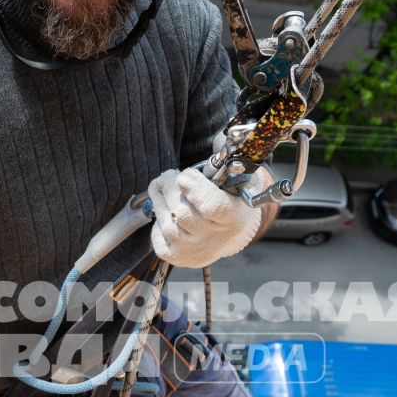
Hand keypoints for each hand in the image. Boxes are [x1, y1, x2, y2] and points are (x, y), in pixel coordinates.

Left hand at [146, 167, 262, 268]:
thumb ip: (230, 161)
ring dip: (160, 199)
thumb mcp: (239, 181)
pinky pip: (158, 236)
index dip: (195, 191)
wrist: (227, 235)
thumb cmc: (231, 201)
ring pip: (167, 222)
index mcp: (233, 218)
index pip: (212, 207)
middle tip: (169, 175)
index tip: (184, 176)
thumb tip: (223, 139)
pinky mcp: (177, 258)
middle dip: (170, 188)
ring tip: (161, 186)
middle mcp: (213, 239)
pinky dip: (158, 221)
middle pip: (182, 212)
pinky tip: (165, 211)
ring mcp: (193, 251)